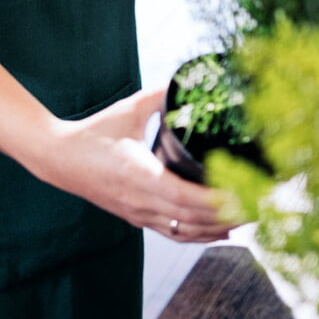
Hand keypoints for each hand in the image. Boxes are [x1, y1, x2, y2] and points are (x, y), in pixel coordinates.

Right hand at [31, 85, 240, 243]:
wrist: (57, 159)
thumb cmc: (92, 133)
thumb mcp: (127, 110)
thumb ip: (158, 97)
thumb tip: (185, 83)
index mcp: (140, 175)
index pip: (187, 197)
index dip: (219, 200)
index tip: (247, 194)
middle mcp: (141, 201)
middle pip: (194, 220)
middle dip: (230, 216)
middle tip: (261, 205)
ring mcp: (138, 214)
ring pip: (186, 232)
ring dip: (219, 229)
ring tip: (249, 219)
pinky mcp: (136, 219)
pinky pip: (174, 234)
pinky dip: (200, 235)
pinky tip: (220, 230)